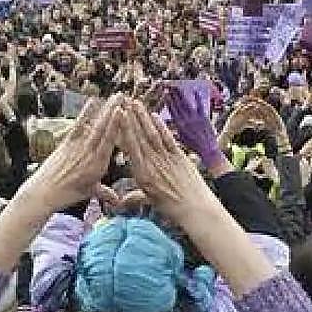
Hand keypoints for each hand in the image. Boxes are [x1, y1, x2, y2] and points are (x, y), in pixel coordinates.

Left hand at [23, 95, 120, 212]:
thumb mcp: (89, 193)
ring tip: (115, 96)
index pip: (110, 142)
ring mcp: (77, 146)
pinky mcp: (67, 142)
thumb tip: (118, 200)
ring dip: (105, 109)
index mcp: (97, 166)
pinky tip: (93, 100)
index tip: (125, 113)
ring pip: (94, 125)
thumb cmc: (66, 194)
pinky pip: (79, 125)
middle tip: (124, 97)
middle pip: (104, 129)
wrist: (42, 193)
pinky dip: (86, 113)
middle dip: (114, 112)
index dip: (117, 127)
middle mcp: (89, 153)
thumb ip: (105, 193)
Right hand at [118, 98, 215, 226]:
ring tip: (135, 103)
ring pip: (151, 134)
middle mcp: (152, 163)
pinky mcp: (179, 155)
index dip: (122, 131)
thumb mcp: (149, 201)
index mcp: (142, 174)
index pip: (129, 148)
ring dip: (143, 117)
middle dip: (130, 118)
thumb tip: (120, 202)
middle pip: (138, 137)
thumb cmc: (172, 207)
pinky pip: (167, 137)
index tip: (116, 118)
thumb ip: (134, 197)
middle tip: (123, 103)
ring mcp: (166, 158)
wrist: (195, 209)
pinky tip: (153, 115)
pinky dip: (160, 125)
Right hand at [165, 82, 222, 167]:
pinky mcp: (204, 117)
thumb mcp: (182, 138)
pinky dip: (197, 98)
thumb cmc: (194, 145)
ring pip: (186, 103)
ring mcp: (195, 118)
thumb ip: (177, 129)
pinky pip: (200, 105)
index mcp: (179, 125)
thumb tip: (173, 122)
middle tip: (170, 87)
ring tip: (178, 87)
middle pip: (178, 105)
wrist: (207, 148)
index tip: (165, 94)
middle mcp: (186, 120)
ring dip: (181, 94)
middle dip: (173, 95)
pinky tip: (195, 91)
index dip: (168, 101)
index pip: (172, 110)